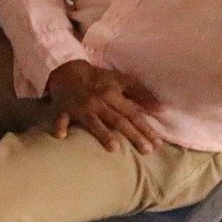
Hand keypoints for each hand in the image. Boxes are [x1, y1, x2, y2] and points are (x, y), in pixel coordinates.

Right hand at [44, 59, 163, 153]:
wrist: (66, 70)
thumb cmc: (97, 79)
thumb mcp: (120, 81)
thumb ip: (141, 94)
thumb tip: (162, 108)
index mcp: (112, 95)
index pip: (132, 114)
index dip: (146, 128)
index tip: (158, 143)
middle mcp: (98, 102)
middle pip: (117, 120)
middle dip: (133, 135)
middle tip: (146, 151)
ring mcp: (79, 107)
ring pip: (93, 122)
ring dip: (102, 133)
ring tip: (114, 148)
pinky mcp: (62, 110)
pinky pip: (60, 118)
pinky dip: (59, 126)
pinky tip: (62, 135)